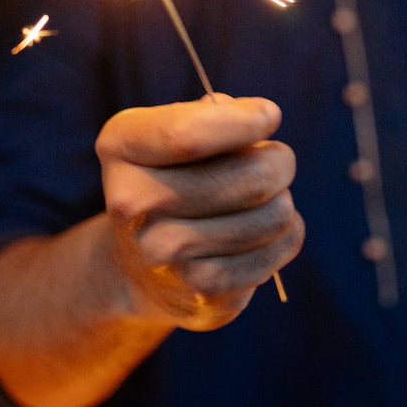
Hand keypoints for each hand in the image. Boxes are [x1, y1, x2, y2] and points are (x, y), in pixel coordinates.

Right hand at [96, 93, 302, 329]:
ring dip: (282, 201)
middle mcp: (133, 204)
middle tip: (274, 161)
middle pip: (252, 176)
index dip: (245, 121)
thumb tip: (259, 119)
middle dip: (278, 161)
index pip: (189, 134)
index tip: (269, 116)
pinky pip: (280, 248)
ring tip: (258, 202)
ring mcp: (165, 255)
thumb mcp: (171, 131)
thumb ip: (211, 114)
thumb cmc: (171, 178)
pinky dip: (285, 235)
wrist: (139, 266)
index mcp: (121, 147)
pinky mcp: (203, 292)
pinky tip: (260, 233)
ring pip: (275, 214)